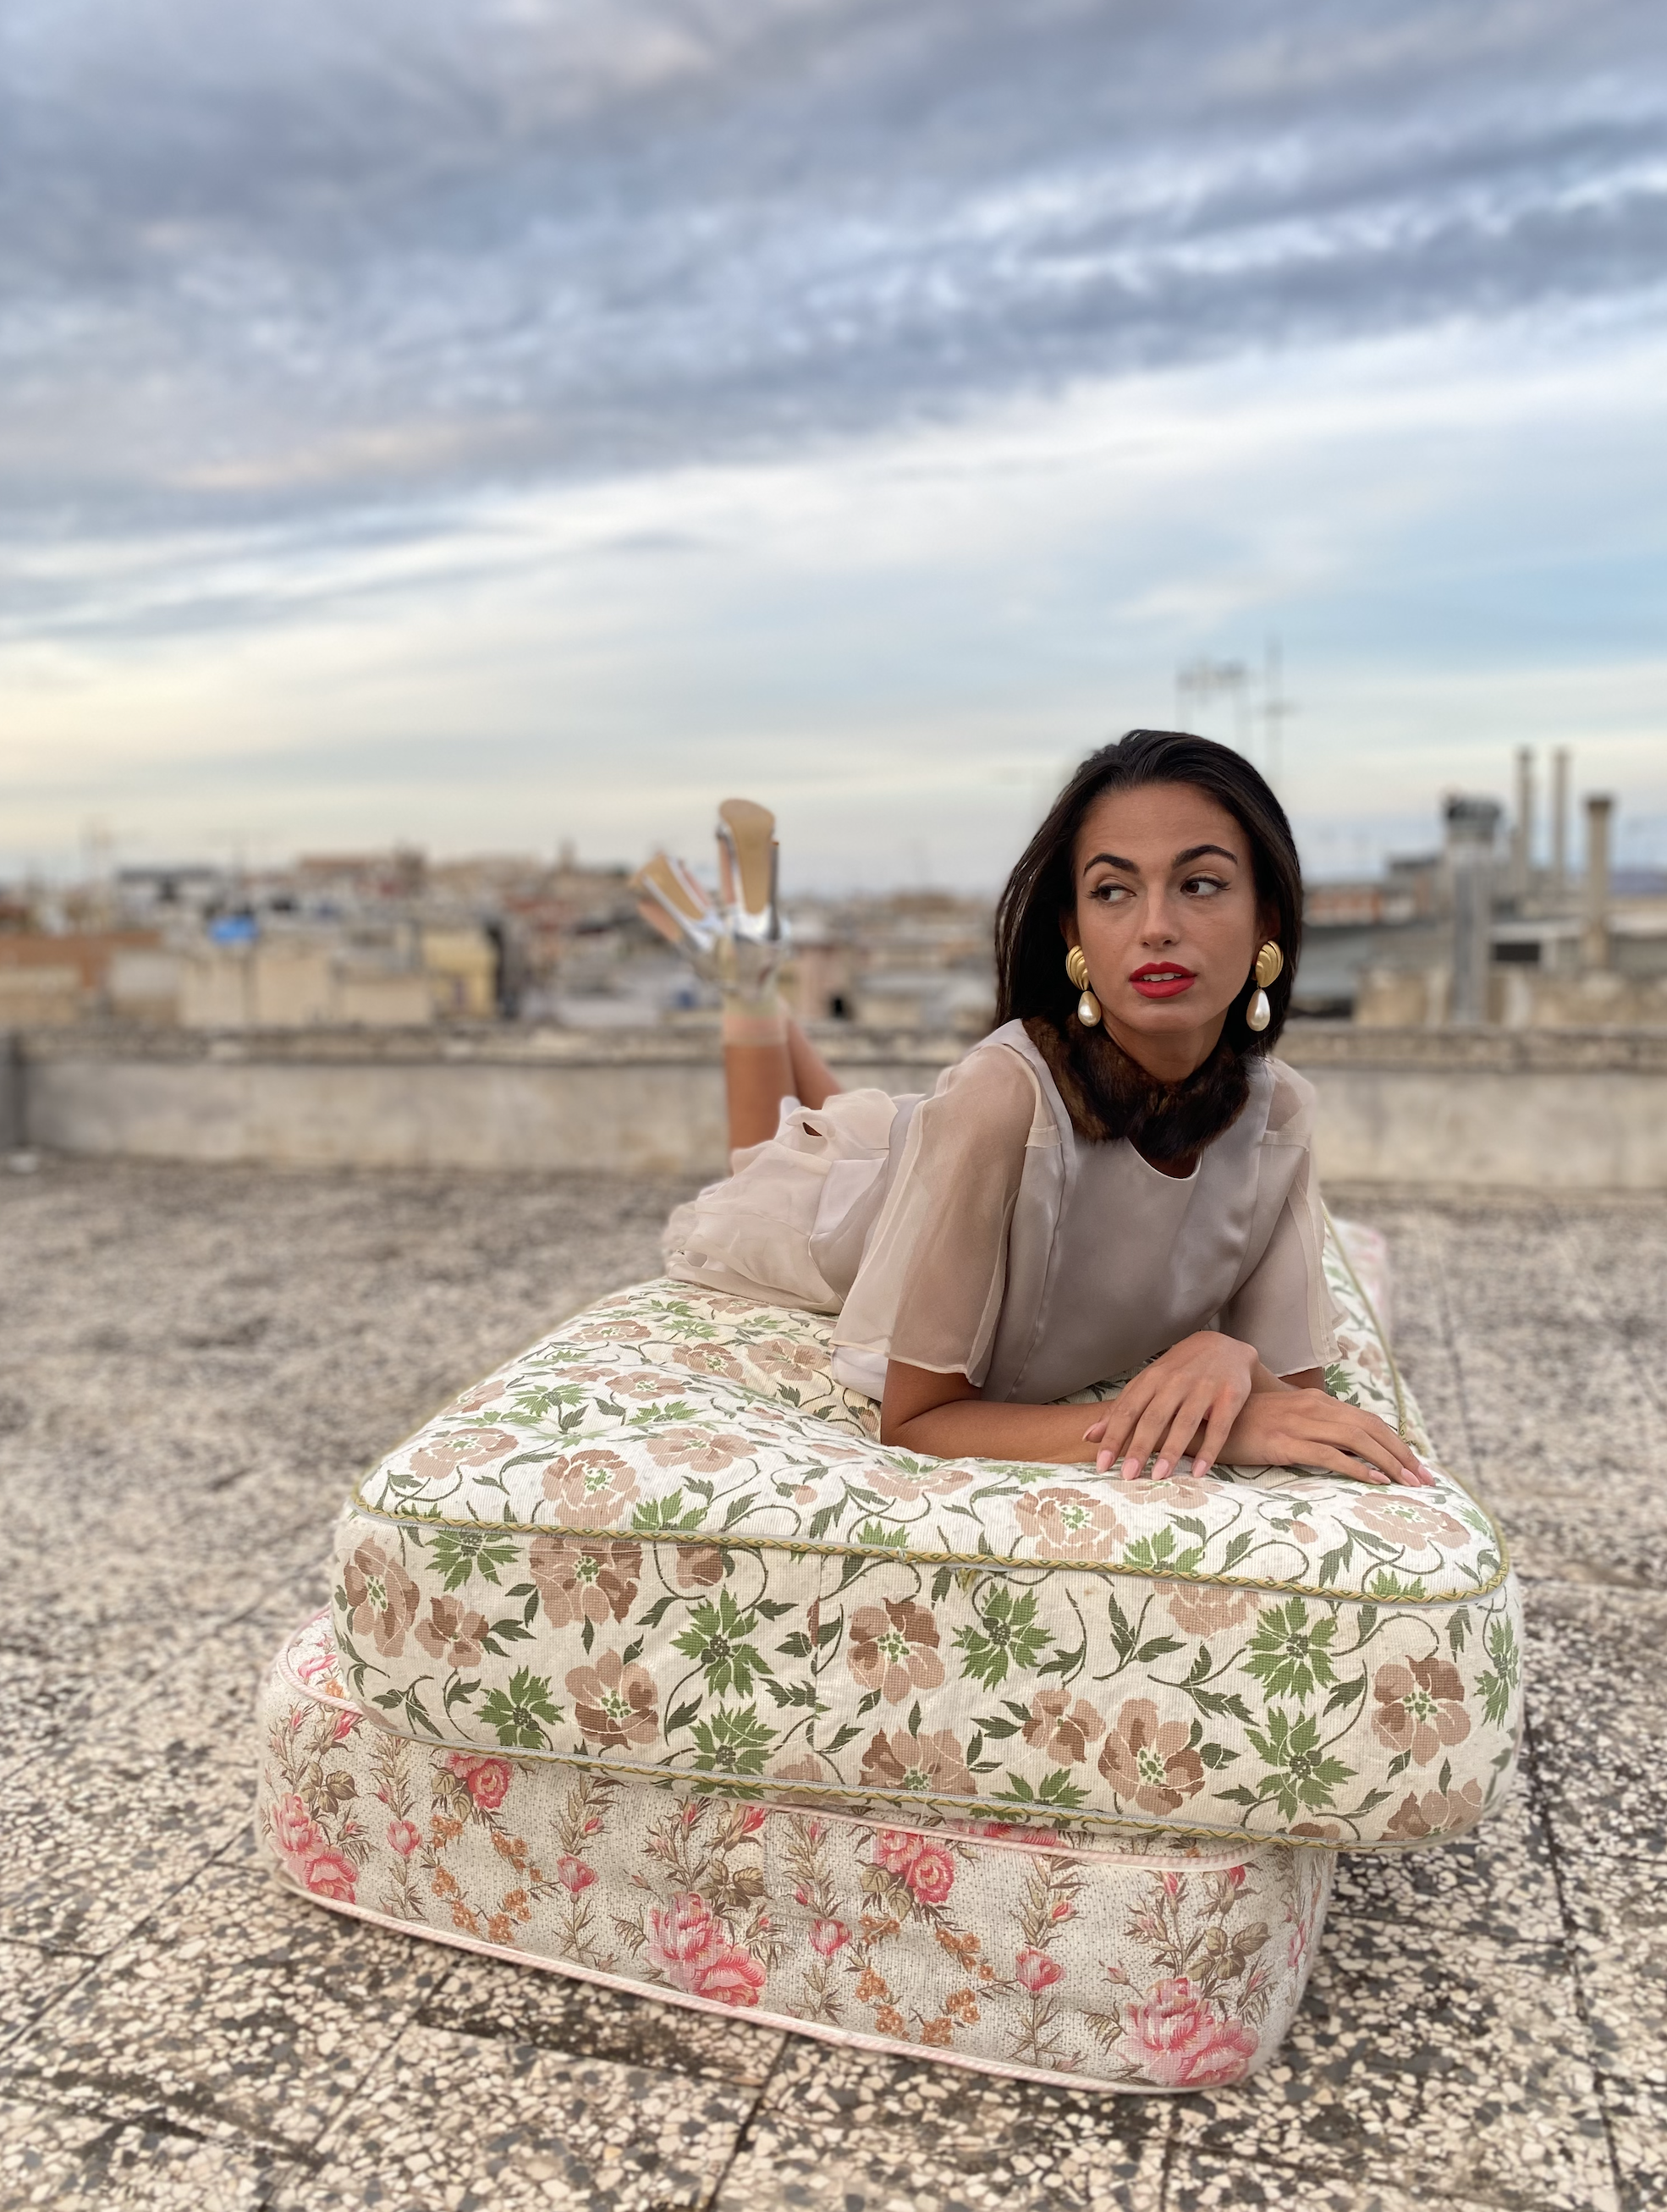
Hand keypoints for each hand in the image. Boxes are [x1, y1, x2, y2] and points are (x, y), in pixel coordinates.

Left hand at [1081, 1332, 1257, 1482]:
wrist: (1224, 1347)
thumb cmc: (1179, 1371)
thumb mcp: (1148, 1383)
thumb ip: (1120, 1409)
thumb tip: (1089, 1437)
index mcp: (1152, 1379)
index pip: (1128, 1410)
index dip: (1114, 1437)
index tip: (1102, 1464)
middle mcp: (1176, 1382)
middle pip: (1154, 1418)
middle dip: (1140, 1447)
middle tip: (1128, 1475)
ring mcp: (1204, 1388)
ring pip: (1185, 1423)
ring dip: (1171, 1450)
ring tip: (1159, 1476)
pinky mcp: (1230, 1396)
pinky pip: (1219, 1427)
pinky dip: (1209, 1450)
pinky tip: (1199, 1472)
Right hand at [1217, 1386, 1433, 1487]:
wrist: (1203, 1420)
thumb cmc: (1242, 1424)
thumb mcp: (1283, 1420)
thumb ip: (1311, 1427)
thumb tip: (1341, 1448)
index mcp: (1315, 1401)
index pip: (1367, 1420)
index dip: (1396, 1442)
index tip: (1417, 1465)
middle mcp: (1312, 1407)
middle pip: (1370, 1428)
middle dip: (1403, 1454)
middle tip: (1426, 1479)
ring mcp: (1298, 1423)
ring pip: (1356, 1440)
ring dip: (1388, 1462)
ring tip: (1409, 1483)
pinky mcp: (1284, 1442)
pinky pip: (1328, 1454)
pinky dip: (1356, 1467)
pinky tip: (1375, 1480)